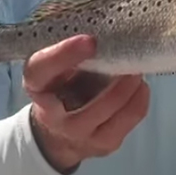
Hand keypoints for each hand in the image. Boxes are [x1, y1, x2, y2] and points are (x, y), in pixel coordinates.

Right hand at [22, 35, 150, 173]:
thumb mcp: (55, 68)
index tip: (89, 40)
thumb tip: (104, 30)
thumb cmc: (60, 87)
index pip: (41, 71)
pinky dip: (139, 99)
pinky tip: (139, 87)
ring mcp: (80, 135)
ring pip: (114, 111)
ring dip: (132, 88)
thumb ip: (71, 53)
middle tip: (131, 58)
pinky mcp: (103, 144)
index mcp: (37, 88)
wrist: (56, 133)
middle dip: (117, 79)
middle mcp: (53, 117)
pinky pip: (129, 119)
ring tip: (138, 71)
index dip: (63, 55)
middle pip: (92, 103)